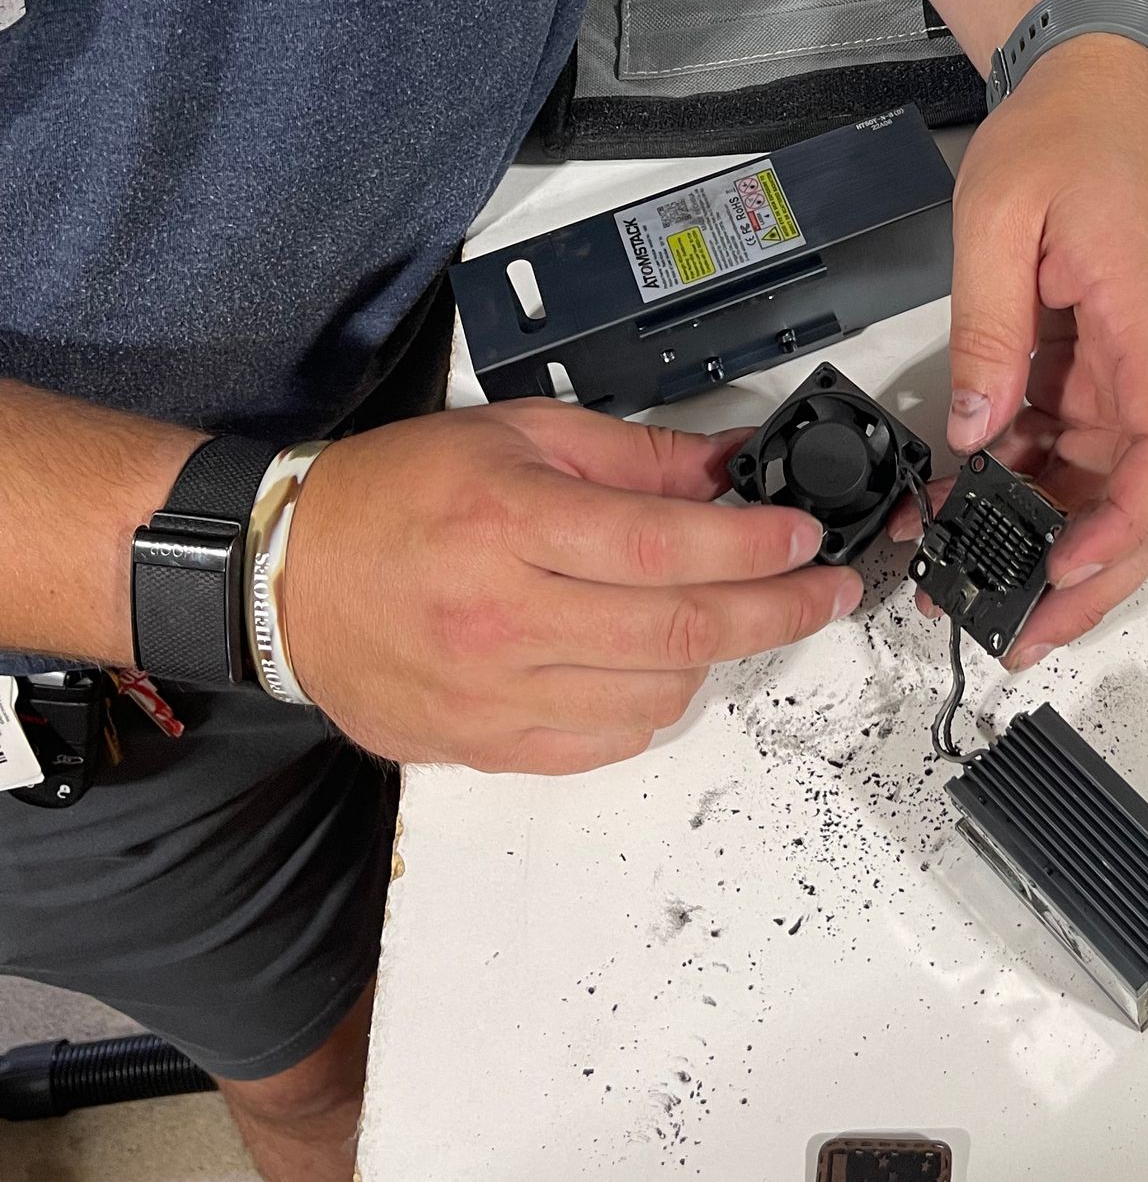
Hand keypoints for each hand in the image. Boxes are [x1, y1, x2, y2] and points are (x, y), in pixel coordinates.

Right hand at [283, 400, 858, 772]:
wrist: (286, 576)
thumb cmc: (397, 495)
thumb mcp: (519, 436)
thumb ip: (633, 457)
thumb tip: (729, 466)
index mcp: (515, 525)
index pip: (668, 546)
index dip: (755, 546)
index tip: (805, 538)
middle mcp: (507, 617)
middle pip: (681, 629)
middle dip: (778, 610)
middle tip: (827, 591)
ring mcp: (496, 693)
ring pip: (655, 692)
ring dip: (714, 654)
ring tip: (726, 615)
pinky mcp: (486, 744)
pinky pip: (605, 741)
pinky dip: (651, 704)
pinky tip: (657, 664)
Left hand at [929, 34, 1147, 666]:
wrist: (1090, 80)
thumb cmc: (1065, 133)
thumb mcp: (1001, 219)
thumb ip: (989, 330)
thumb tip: (978, 429)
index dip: (1122, 529)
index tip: (1066, 569)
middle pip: (1147, 495)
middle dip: (1091, 574)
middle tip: (1021, 629)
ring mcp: (1136, 363)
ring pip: (1112, 482)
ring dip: (1057, 538)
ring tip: (979, 582)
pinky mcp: (1108, 360)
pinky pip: (1081, 443)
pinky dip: (1037, 483)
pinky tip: (976, 507)